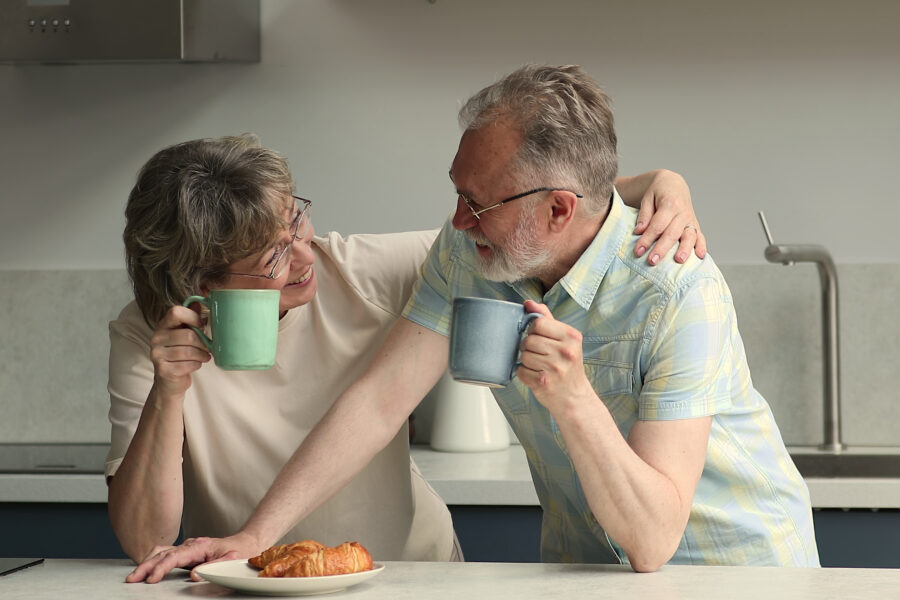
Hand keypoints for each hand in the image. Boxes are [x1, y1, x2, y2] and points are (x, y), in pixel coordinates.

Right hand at [125, 532, 258, 582]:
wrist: (245, 544)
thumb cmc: (239, 553)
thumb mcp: (230, 561)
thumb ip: (212, 567)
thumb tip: (193, 575)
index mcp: (200, 546)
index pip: (175, 556)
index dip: (161, 568)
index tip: (151, 579)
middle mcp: (190, 544)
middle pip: (162, 553)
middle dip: (146, 566)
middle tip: (133, 578)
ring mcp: (187, 547)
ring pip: (161, 552)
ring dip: (146, 562)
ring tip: (134, 576)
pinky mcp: (185, 552)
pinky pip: (164, 554)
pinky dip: (152, 559)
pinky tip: (144, 567)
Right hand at [149, 305, 211, 397]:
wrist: (169, 381)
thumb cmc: (180, 354)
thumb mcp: (185, 333)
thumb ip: (191, 317)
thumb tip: (201, 300)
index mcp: (162, 326)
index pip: (175, 312)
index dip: (193, 317)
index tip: (201, 325)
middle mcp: (156, 338)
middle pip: (188, 335)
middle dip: (203, 343)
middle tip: (208, 348)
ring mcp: (157, 355)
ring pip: (189, 351)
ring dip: (202, 355)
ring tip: (203, 356)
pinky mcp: (163, 370)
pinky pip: (188, 365)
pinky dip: (196, 365)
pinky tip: (195, 365)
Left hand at [516, 301, 596, 413]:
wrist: (574, 397)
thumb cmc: (568, 366)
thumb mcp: (564, 340)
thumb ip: (547, 319)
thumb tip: (529, 303)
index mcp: (571, 337)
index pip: (539, 323)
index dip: (534, 330)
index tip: (541, 338)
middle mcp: (565, 352)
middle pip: (529, 340)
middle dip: (530, 347)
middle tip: (541, 355)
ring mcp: (555, 368)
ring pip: (523, 355)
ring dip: (527, 361)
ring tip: (540, 366)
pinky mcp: (543, 382)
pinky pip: (521, 371)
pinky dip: (525, 374)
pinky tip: (537, 376)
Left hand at [632, 170, 706, 265]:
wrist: (674, 185)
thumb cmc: (658, 193)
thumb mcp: (647, 198)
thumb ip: (644, 215)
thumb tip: (639, 231)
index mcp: (670, 204)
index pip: (657, 225)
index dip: (647, 239)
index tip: (638, 251)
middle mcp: (683, 213)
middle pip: (672, 233)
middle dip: (662, 248)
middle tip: (652, 261)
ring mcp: (691, 220)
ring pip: (689, 236)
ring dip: (685, 249)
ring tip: (679, 260)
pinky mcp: (696, 226)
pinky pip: (701, 237)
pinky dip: (702, 246)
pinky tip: (700, 256)